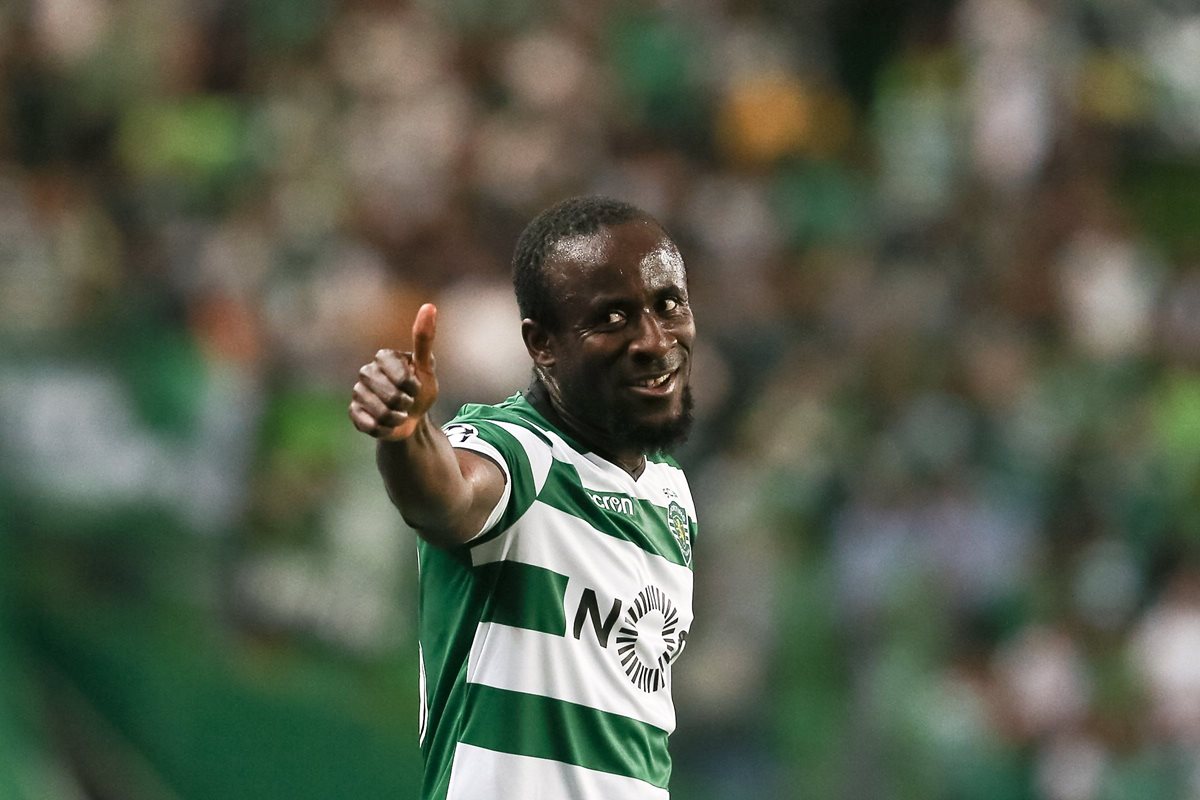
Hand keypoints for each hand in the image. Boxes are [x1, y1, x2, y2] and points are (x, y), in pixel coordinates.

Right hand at [349, 303, 438, 440]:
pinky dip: (384, 428)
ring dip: (397, 418)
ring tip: (399, 413)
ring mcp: (358, 392)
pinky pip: (369, 424)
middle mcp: (367, 372)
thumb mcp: (426, 366)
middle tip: (408, 401)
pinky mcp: (354, 413)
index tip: (416, 385)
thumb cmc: (421, 390)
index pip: (399, 374)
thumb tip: (429, 306)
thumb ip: (424, 338)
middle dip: (405, 403)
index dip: (412, 385)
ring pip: (380, 412)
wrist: (413, 419)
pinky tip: (388, 424)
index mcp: (383, 357)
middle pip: (389, 395)